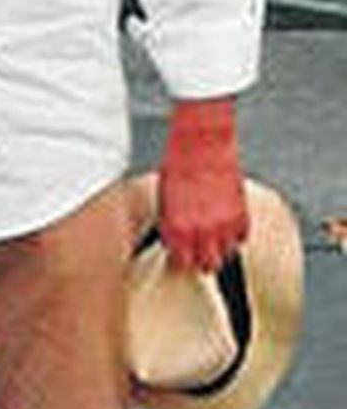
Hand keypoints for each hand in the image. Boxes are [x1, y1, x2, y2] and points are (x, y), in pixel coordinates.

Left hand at [157, 98, 247, 272]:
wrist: (201, 143)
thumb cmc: (178, 165)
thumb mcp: (165, 197)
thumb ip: (171, 221)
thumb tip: (174, 236)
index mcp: (176, 227)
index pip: (181, 261)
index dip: (182, 260)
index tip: (183, 257)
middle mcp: (200, 231)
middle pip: (207, 265)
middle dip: (203, 262)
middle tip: (201, 256)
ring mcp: (223, 223)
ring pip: (227, 254)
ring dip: (221, 250)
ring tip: (216, 242)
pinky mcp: (240, 212)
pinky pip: (242, 237)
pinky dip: (236, 236)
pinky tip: (229, 230)